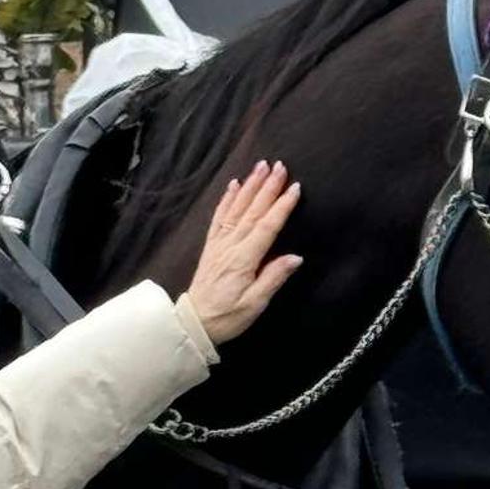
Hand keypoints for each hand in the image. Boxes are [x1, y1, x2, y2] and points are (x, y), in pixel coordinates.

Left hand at [187, 160, 303, 344]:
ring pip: (237, 208)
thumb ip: (274, 278)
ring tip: (261, 166)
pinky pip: (219, 217)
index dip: (282, 206)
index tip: (295, 187)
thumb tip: (295, 257)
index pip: (267, 227)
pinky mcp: (212, 246)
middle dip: (267, 187)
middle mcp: (231, 246)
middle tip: (280, 166)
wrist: (194, 322)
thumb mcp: (255, 304)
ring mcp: (219, 243)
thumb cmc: (228, 317)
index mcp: (244, 259)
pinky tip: (234, 185)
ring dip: (250, 186)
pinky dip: (227, 199)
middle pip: (252, 211)